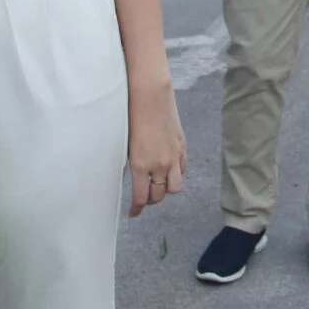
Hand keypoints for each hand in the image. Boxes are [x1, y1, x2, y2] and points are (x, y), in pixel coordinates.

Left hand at [126, 80, 185, 216]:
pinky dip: (176, 173)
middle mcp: (159, 164)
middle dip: (151, 199)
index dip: (137, 209)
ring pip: (175, 186)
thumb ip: (132, 163)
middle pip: (159, 195)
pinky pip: (183, 168)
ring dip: (167, 189)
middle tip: (144, 198)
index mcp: (140, 165)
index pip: (140, 197)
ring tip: (159, 185)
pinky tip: (169, 168)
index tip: (133, 213)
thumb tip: (133, 176)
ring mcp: (173, 156)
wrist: (150, 95)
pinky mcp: (182, 146)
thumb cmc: (132, 115)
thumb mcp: (126, 144)